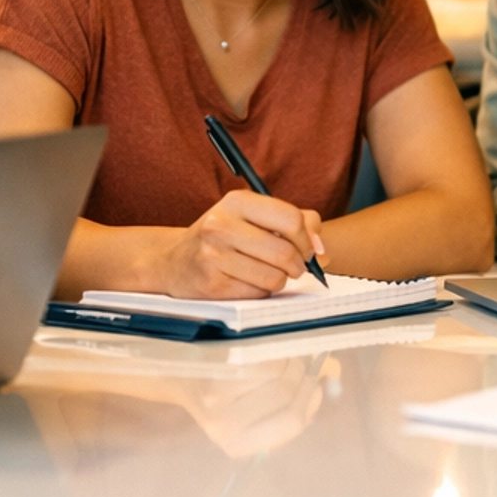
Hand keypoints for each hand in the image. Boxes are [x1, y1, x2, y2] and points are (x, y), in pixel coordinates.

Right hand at [162, 189, 325, 299]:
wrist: (175, 261)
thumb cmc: (224, 237)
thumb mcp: (254, 217)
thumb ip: (295, 222)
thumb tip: (321, 249)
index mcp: (238, 201)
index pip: (292, 219)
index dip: (307, 240)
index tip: (307, 249)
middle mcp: (221, 224)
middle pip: (285, 253)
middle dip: (298, 266)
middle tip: (293, 268)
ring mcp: (213, 255)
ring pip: (274, 278)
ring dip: (278, 281)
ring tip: (265, 273)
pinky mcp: (211, 283)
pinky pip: (257, 294)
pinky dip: (260, 292)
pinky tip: (246, 282)